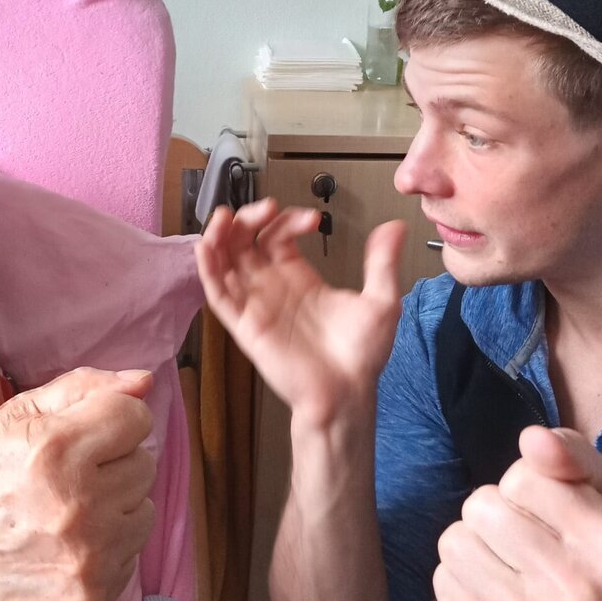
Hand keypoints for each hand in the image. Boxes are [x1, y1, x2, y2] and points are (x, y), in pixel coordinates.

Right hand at [0, 367, 155, 600]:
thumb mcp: (15, 416)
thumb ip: (84, 388)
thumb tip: (145, 382)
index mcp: (53, 449)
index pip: (136, 418)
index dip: (112, 421)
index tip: (84, 436)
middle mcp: (77, 504)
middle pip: (145, 463)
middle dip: (112, 464)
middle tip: (68, 478)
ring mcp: (87, 556)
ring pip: (145, 509)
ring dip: (116, 506)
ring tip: (69, 512)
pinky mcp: (90, 595)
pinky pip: (132, 553)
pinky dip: (107, 547)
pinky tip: (68, 545)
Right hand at [197, 201, 406, 425]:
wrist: (347, 393)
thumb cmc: (361, 354)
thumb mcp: (381, 301)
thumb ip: (382, 262)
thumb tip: (395, 227)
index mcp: (299, 278)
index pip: (278, 236)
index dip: (287, 219)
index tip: (312, 219)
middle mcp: (272, 287)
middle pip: (244, 242)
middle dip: (248, 218)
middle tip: (265, 207)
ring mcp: (256, 305)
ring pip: (224, 261)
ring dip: (219, 235)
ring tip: (224, 216)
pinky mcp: (244, 325)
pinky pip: (217, 294)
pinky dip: (207, 268)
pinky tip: (208, 245)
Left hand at [433, 426, 601, 600]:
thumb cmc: (600, 550)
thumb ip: (572, 454)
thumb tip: (532, 438)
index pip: (521, 479)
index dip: (528, 484)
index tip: (551, 508)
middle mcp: (580, 599)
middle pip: (480, 509)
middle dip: (498, 511)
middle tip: (527, 536)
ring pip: (453, 544)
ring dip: (475, 543)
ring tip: (511, 562)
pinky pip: (443, 583)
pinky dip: (463, 579)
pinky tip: (499, 592)